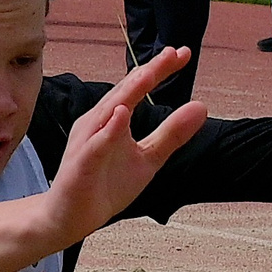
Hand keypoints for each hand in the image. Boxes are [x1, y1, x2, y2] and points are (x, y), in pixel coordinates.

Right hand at [42, 47, 207, 239]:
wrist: (70, 218)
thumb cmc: (105, 185)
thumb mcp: (148, 159)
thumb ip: (172, 134)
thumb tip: (201, 106)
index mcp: (113, 119)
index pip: (138, 88)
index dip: (160, 70)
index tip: (183, 53)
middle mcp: (98, 123)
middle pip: (125, 92)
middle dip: (148, 72)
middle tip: (172, 53)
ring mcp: (87, 142)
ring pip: (108, 112)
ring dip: (128, 91)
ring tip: (150, 73)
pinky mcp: (81, 165)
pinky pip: (96, 145)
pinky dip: (108, 130)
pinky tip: (122, 115)